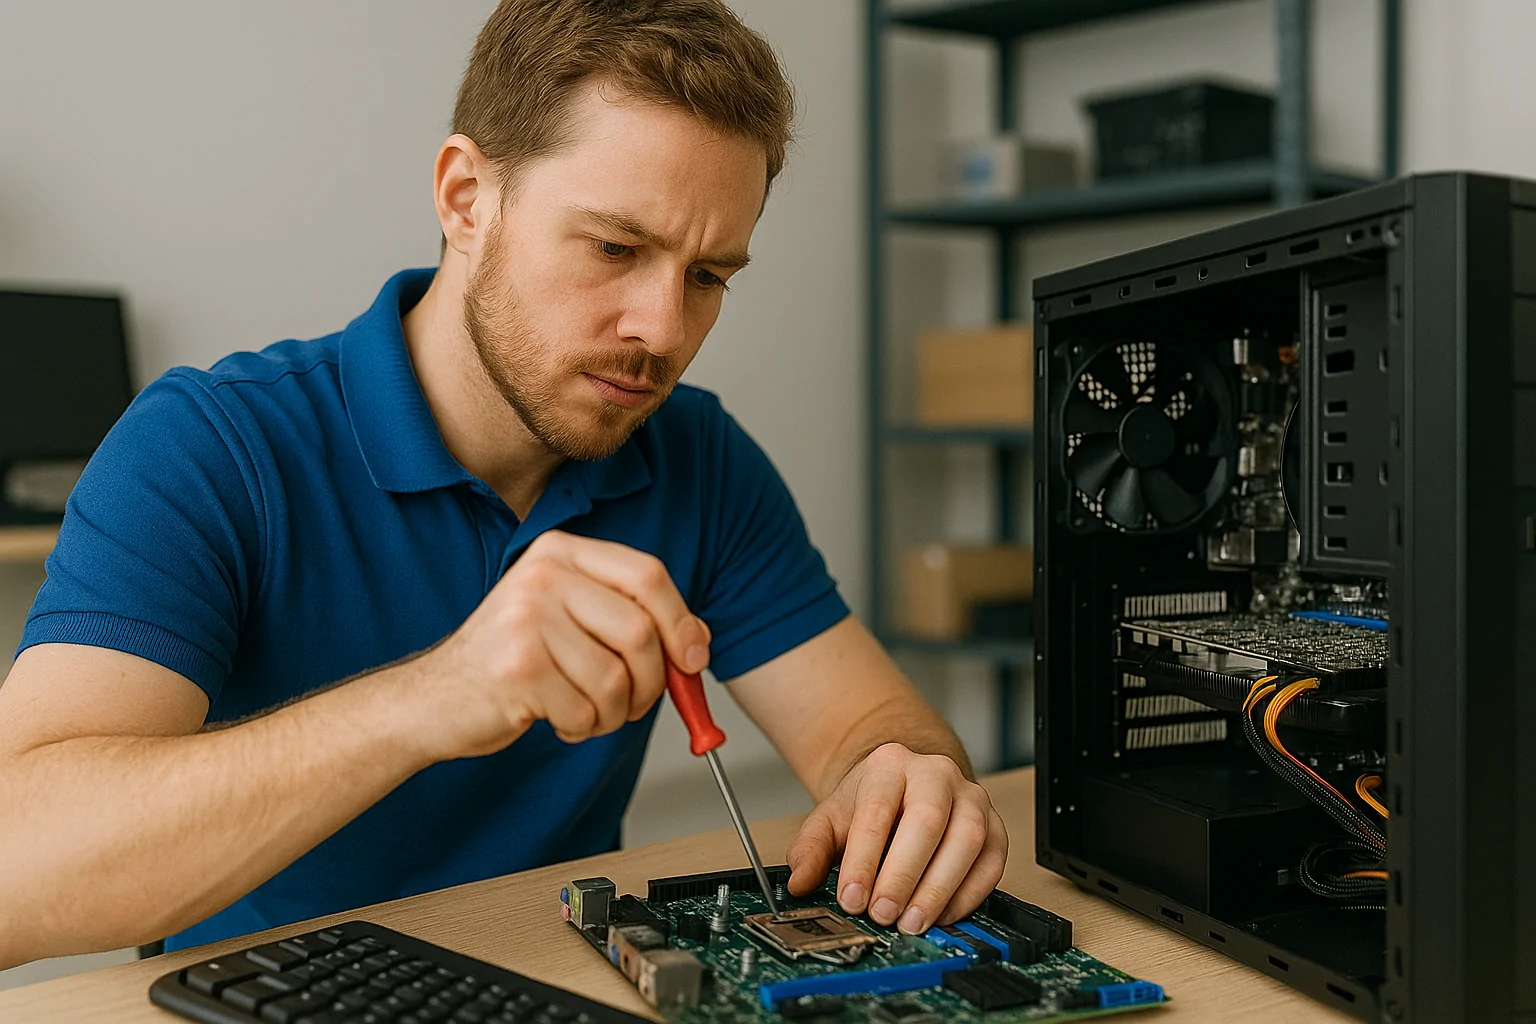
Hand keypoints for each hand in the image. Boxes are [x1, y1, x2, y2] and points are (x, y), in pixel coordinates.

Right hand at [414, 530, 709, 758]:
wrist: (433, 699)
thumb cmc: (510, 660)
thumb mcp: (569, 620)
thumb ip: (629, 618)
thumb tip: (698, 643)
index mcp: (560, 552)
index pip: (647, 574)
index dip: (681, 621)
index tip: (692, 658)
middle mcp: (543, 575)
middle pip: (640, 630)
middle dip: (652, 682)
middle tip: (634, 702)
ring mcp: (527, 619)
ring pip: (617, 678)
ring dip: (613, 712)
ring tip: (586, 710)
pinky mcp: (518, 668)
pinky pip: (586, 709)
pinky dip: (583, 727)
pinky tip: (556, 717)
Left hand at [785, 743, 1007, 934]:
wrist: (907, 787)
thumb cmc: (872, 805)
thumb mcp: (831, 819)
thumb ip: (810, 849)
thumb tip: (799, 883)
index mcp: (890, 764)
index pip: (878, 807)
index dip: (864, 857)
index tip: (851, 896)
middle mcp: (937, 774)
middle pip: (928, 820)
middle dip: (904, 873)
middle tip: (883, 914)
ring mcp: (972, 798)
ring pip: (967, 840)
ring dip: (939, 888)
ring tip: (911, 923)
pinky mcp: (995, 827)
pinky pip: (992, 862)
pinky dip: (968, 895)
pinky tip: (941, 916)